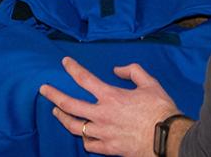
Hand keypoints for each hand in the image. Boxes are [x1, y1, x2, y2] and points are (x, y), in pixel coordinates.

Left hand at [39, 58, 183, 156]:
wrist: (167, 138)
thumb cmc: (160, 110)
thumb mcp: (150, 83)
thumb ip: (132, 71)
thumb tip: (118, 69)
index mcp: (111, 96)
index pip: (84, 79)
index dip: (72, 68)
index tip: (65, 62)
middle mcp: (102, 115)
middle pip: (69, 104)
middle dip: (54, 95)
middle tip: (43, 89)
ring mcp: (103, 134)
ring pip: (74, 127)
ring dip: (62, 117)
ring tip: (56, 111)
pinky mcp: (108, 149)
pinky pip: (89, 145)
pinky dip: (84, 139)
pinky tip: (83, 135)